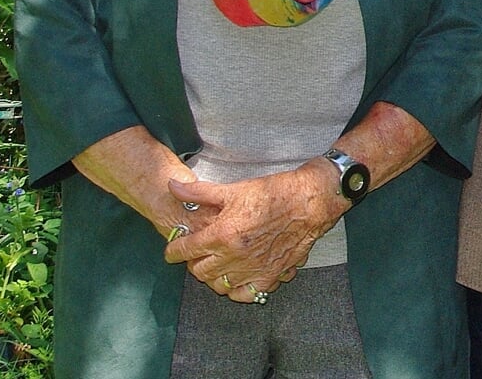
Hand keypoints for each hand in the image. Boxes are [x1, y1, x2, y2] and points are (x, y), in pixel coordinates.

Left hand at [164, 165, 345, 301]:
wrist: (309, 202)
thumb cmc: (273, 193)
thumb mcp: (233, 189)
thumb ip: (199, 193)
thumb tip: (172, 186)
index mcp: (222, 234)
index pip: (184, 251)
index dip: (173, 251)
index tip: (172, 250)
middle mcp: (234, 256)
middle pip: (199, 271)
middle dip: (193, 263)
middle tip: (198, 253)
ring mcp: (252, 270)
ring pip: (218, 285)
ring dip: (213, 276)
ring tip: (216, 264)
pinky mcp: (269, 277)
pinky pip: (244, 295)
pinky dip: (236, 290)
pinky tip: (236, 277)